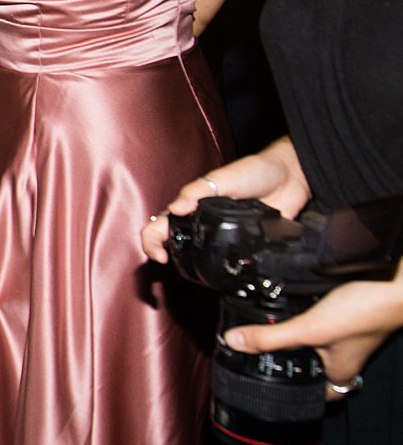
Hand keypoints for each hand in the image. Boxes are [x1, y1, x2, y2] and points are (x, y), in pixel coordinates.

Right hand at [141, 143, 311, 261]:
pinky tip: (224, 273)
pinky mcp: (244, 243)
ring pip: (199, 254)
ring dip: (190, 264)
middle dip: (165, 254)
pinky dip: (222, 266)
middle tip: (172, 266)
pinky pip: (229, 258)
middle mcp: (203, 221)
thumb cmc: (254, 170)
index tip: (160, 255)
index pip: (161, 224)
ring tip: (193, 274)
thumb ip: (197, 190)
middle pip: (174, 241)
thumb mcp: (222, 178)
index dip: (152, 241)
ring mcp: (223, 234)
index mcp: (192, 205)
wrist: (291, 177)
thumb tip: (175, 208)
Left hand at [221, 276, 402, 387]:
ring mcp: (351, 332)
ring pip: (321, 341)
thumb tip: (234, 343)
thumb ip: (271, 338)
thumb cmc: (367, 312)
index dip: (304, 397)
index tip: (281, 394)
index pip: (324, 394)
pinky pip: (328, 318)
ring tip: (276, 328)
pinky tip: (300, 302)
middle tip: (268, 356)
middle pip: (318, 366)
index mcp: (340, 369)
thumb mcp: (309, 329)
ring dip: (301, 335)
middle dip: (294, 361)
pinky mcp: (352, 310)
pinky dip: (313, 313)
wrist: (395, 283)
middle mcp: (347, 354)